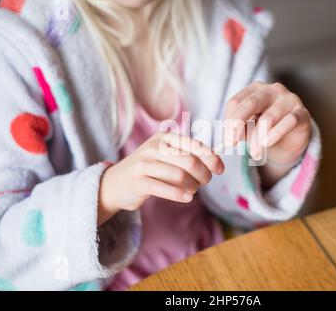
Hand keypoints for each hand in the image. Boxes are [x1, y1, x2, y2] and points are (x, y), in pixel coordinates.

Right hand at [98, 132, 224, 224]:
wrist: (115, 184)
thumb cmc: (148, 170)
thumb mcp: (165, 156)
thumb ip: (186, 155)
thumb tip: (215, 161)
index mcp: (164, 138)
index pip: (194, 145)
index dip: (211, 158)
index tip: (220, 169)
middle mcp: (154, 147)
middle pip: (190, 161)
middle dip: (204, 175)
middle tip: (204, 183)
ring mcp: (144, 164)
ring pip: (180, 175)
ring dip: (193, 186)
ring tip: (193, 191)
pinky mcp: (138, 181)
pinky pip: (165, 188)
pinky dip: (180, 194)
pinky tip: (188, 198)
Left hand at [224, 82, 310, 165]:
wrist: (290, 138)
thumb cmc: (265, 129)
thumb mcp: (248, 128)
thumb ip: (239, 130)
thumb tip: (228, 140)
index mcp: (254, 90)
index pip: (235, 102)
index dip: (229, 122)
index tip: (227, 141)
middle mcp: (272, 90)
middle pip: (250, 103)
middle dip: (238, 124)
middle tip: (232, 143)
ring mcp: (289, 99)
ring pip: (269, 117)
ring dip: (257, 138)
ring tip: (254, 152)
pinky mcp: (302, 113)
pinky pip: (289, 122)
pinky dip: (275, 134)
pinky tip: (267, 144)